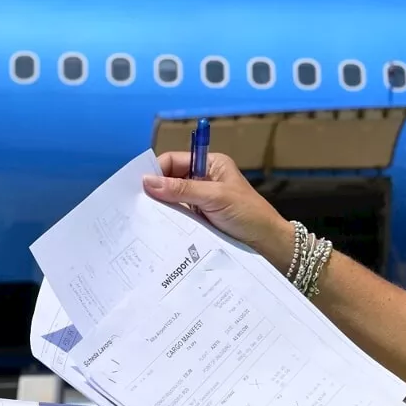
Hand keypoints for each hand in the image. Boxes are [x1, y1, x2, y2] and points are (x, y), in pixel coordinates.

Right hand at [144, 152, 292, 265]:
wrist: (268, 243)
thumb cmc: (249, 214)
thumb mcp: (215, 197)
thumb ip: (182, 189)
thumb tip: (148, 181)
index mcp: (211, 164)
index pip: (173, 161)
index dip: (157, 171)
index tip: (139, 187)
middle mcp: (204, 179)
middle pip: (170, 180)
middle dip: (156, 191)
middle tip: (137, 205)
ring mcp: (201, 200)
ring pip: (172, 200)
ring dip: (161, 208)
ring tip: (145, 218)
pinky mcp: (199, 219)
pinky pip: (178, 216)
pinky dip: (169, 220)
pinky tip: (158, 228)